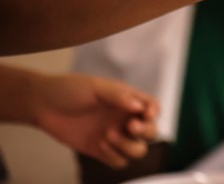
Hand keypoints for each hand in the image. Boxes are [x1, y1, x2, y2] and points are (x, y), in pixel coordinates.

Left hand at [32, 73, 157, 167]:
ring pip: (138, 150)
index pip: (152, 107)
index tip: (146, 114)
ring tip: (109, 136)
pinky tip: (100, 145)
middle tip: (130, 126)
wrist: (43, 105)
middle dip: (146, 131)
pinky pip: (118, 162)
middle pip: (151, 132)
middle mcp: (124, 119)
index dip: (155, 112)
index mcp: (127, 100)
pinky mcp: (101, 151)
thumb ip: (119, 96)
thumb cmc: (70, 90)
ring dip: (129, 146)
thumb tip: (140, 108)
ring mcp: (114, 136)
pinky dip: (114, 156)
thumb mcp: (96, 87)